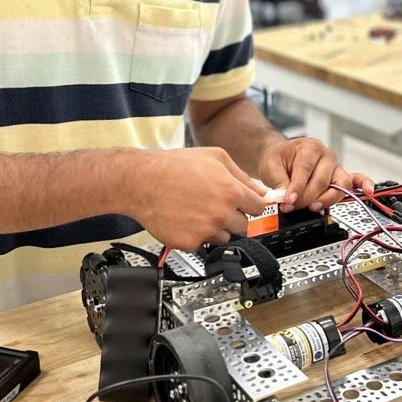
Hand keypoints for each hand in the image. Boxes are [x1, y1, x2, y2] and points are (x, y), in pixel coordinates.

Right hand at [119, 147, 265, 249]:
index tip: (244, 204)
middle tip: (216, 206)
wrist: (142, 182)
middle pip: (244, 226)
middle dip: (234, 217)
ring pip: (225, 238)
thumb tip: (260, 191)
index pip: (258, 208)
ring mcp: (206, 231)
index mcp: (231, 192)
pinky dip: (197, 236)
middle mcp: (221, 214)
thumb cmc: (174, 166)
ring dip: (217, 228)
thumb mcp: (215, 157)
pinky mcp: (190, 243)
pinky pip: (203, 244)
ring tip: (199, 211)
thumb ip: (242, 175)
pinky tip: (187, 220)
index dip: (250, 204)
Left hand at [257, 137, 373, 212]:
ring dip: (327, 199)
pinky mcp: (340, 177)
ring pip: (339, 185)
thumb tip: (286, 198)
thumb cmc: (279, 159)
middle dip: (307, 198)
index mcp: (309, 147)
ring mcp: (335, 167)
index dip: (297, 188)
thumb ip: (279, 183)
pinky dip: (364, 185)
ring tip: (314, 207)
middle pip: (322, 180)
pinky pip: (356, 180)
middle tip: (293, 207)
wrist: (282, 157)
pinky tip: (368, 191)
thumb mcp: (271, 167)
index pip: (306, 170)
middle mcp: (326, 156)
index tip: (288, 201)